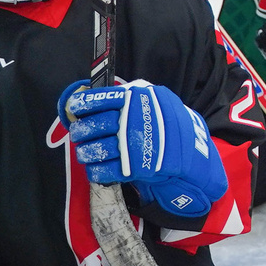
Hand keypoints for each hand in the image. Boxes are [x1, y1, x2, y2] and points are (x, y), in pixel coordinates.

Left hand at [57, 78, 225, 216]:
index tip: (74, 107)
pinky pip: (104, 171)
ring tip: (85, 151)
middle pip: (93, 126)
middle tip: (78, 133)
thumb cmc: (168, 120)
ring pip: (94, 150)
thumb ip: (129, 95)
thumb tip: (96, 96)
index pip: (100, 99)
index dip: (82, 103)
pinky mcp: (133, 167)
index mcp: (134, 101)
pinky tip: (95, 167)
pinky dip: (95, 170)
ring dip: (85, 152)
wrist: (191, 149)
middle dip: (80, 131)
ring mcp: (131, 145)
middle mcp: (130, 121)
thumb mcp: (155, 97)